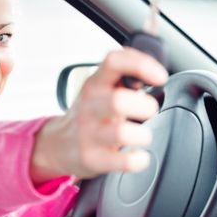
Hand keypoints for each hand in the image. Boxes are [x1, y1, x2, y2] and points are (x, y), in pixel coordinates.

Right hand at [31, 48, 167, 182]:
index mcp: (95, 84)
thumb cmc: (89, 113)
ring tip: (141, 135)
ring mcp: (89, 134)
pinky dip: (139, 159)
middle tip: (147, 111)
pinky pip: (124, 162)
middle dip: (144, 106)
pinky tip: (138, 155)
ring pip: (123, 133)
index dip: (141, 64)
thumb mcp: (100, 88)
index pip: (114, 61)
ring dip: (143, 135)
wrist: (57, 145)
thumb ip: (124, 74)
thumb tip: (155, 55)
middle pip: (119, 100)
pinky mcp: (92, 159)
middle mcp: (89, 106)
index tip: (159, 76)